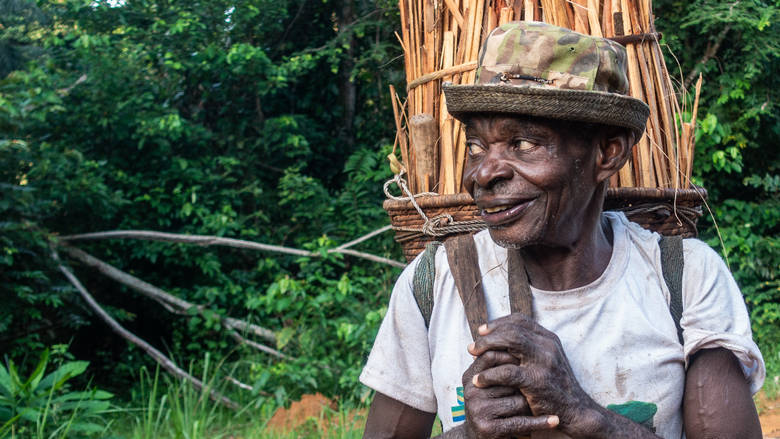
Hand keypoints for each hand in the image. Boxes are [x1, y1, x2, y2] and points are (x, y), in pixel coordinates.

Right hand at [461, 348, 558, 437]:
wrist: (479, 438)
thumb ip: (497, 361)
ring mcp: (478, 411)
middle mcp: (470, 392)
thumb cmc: (492, 404)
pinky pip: (519, 423)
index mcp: (470, 376)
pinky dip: (539, 423)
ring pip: (517, 400)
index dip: (513, 356)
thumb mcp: (489, 382)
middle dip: (525, 380)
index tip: (531, 359)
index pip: (491, 356)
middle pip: (507, 378)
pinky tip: (554, 420)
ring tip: (543, 402)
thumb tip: (517, 330)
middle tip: (541, 381)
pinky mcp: (487, 429)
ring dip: (532, 402)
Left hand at [467, 313, 598, 434]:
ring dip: (487, 347)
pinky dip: (489, 375)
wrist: (575, 411)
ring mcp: (544, 362)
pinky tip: (479, 380)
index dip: (498, 323)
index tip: (482, 330)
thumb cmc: (555, 387)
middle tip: (473, 345)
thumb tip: (496, 339)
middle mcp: (548, 346)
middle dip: (489, 334)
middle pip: (513, 327)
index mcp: (549, 339)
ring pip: (511, 341)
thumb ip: (527, 349)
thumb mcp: (545, 361)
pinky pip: (507, 372)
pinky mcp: (537, 381)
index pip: (520, 320)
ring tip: (473, 356)